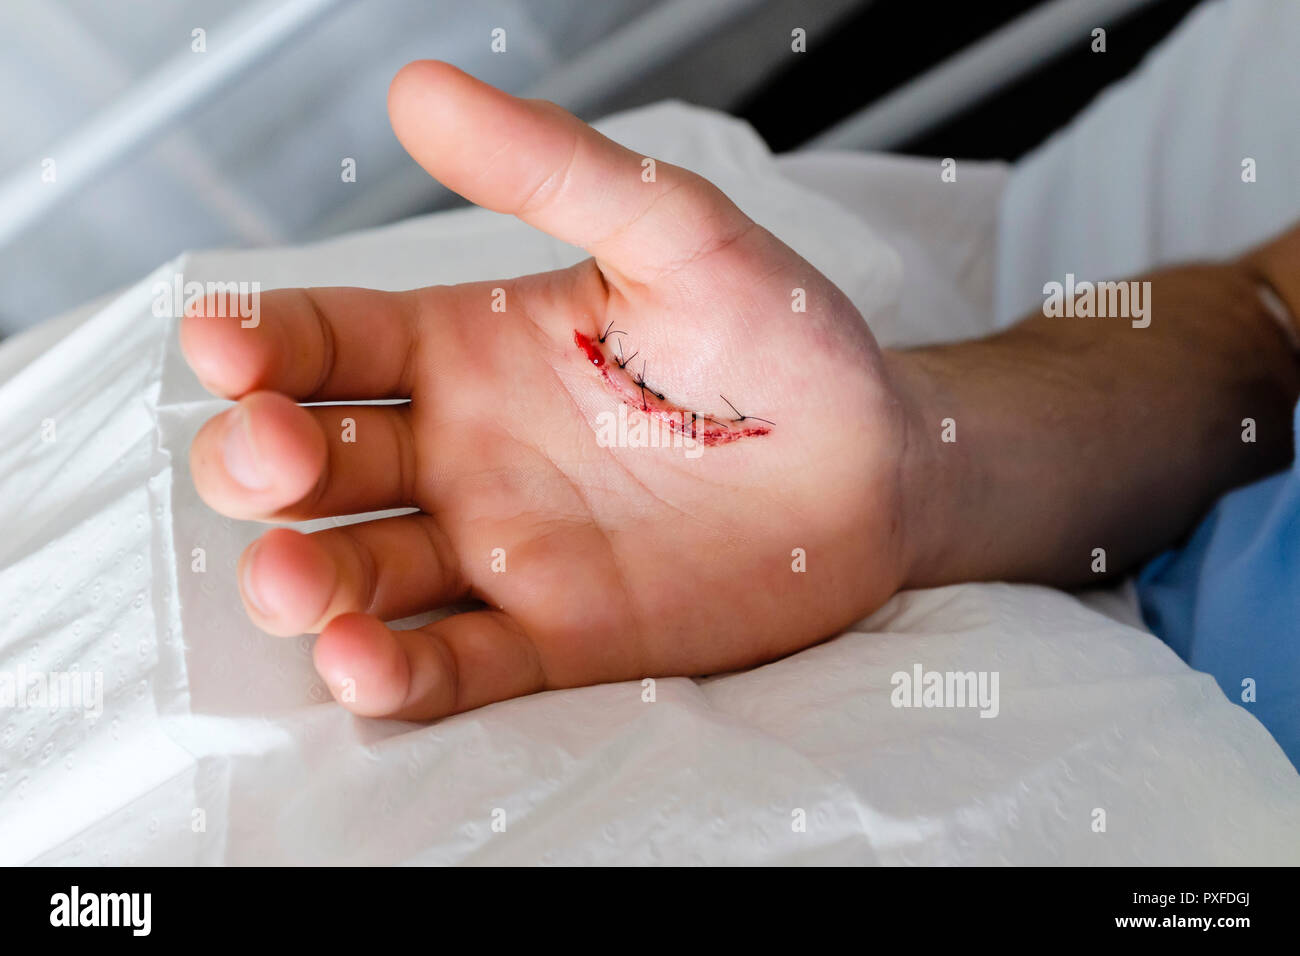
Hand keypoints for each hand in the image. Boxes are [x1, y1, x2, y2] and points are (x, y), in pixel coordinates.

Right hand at [181, 62, 916, 718]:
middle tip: (271, 451)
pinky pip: (458, 665)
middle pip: (317, 465)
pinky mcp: (558, 639)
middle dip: (265, 462)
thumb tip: (416, 88)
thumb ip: (553, 171)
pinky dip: (399, 675)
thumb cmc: (777, 337)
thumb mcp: (672, 232)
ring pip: (366, 574)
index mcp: (466, 351)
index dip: (260, 343)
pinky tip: (363, 664)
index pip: (326, 344)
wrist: (873, 462)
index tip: (223, 345)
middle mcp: (461, 456)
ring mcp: (502, 553)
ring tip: (295, 580)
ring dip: (309, 581)